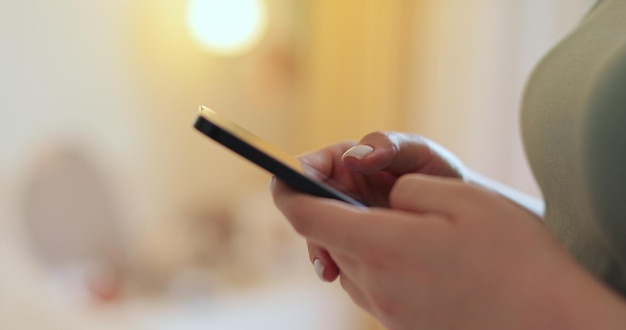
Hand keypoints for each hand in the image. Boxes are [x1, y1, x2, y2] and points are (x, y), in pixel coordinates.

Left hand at [272, 174, 625, 329]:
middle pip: (326, 241)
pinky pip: (369, 287)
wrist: (553, 322)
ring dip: (351, 237)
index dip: (287, 192)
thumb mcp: (459, 196)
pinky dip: (372, 260)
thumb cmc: (513, 254)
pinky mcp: (403, 327)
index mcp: (382, 248)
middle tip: (348, 183)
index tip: (280, 175)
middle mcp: (375, 286)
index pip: (307, 219)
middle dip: (327, 210)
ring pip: (346, 264)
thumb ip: (403, 189)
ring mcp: (388, 313)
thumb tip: (380, 199)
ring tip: (382, 217)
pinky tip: (402, 250)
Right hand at [291, 131, 465, 279]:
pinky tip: (342, 276)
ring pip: (317, 234)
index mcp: (344, 162)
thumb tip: (355, 156)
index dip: (294, 178)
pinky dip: (337, 265)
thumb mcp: (419, 152)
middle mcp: (338, 191)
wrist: (462, 214)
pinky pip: (336, 254)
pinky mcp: (354, 245)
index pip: (307, 166)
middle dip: (306, 224)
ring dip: (319, 250)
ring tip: (328, 268)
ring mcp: (345, 220)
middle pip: (307, 205)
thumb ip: (389, 146)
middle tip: (314, 239)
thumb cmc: (438, 173)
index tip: (293, 194)